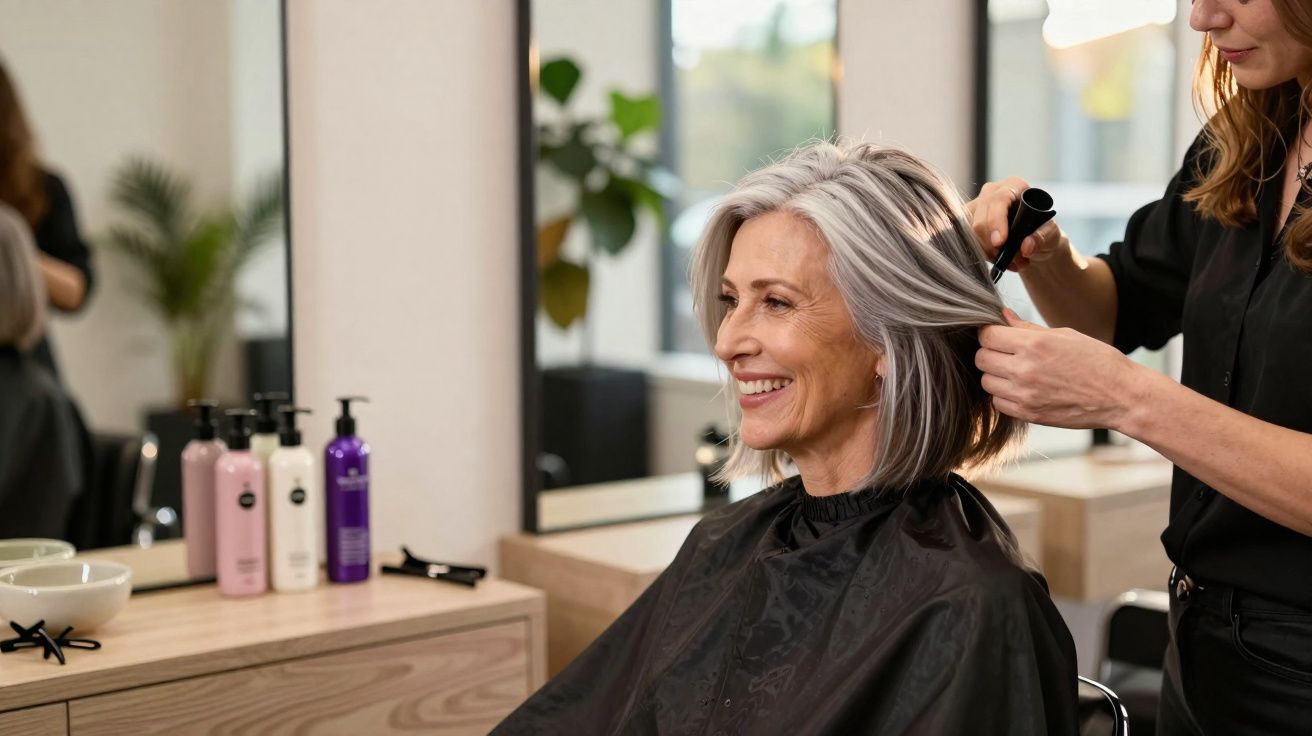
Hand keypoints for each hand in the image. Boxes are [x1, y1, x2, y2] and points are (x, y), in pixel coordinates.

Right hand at [964, 177, 1065, 272]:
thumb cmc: (1042, 231)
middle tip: (1011, 260)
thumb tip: (1027, 246)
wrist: (1032, 241)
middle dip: (991, 243)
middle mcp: (992, 192)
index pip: (998, 199)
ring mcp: (977, 206)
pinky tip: (997, 259)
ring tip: (1010, 262)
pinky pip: (966, 238)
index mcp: (1014, 186)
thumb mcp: (1051, 234)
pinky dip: (981, 253)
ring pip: (970, 229)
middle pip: (979, 215)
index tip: (1000, 242)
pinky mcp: (969, 220)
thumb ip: (1042, 238)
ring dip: (987, 251)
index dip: (996, 221)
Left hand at [976, 309, 1141, 429]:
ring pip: (986, 382)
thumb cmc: (1096, 360)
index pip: (987, 336)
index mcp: (1033, 345)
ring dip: (996, 375)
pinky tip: (1022, 388)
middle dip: (991, 353)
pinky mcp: (1028, 414)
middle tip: (1007, 353)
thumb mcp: (1064, 335)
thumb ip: (1028, 328)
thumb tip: (1003, 316)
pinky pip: (998, 402)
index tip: (997, 335)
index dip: (990, 333)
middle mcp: (1024, 370)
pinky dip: (1004, 395)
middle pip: (981, 359)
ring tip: (1017, 372)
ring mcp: (1024, 395)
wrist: (1120, 395)